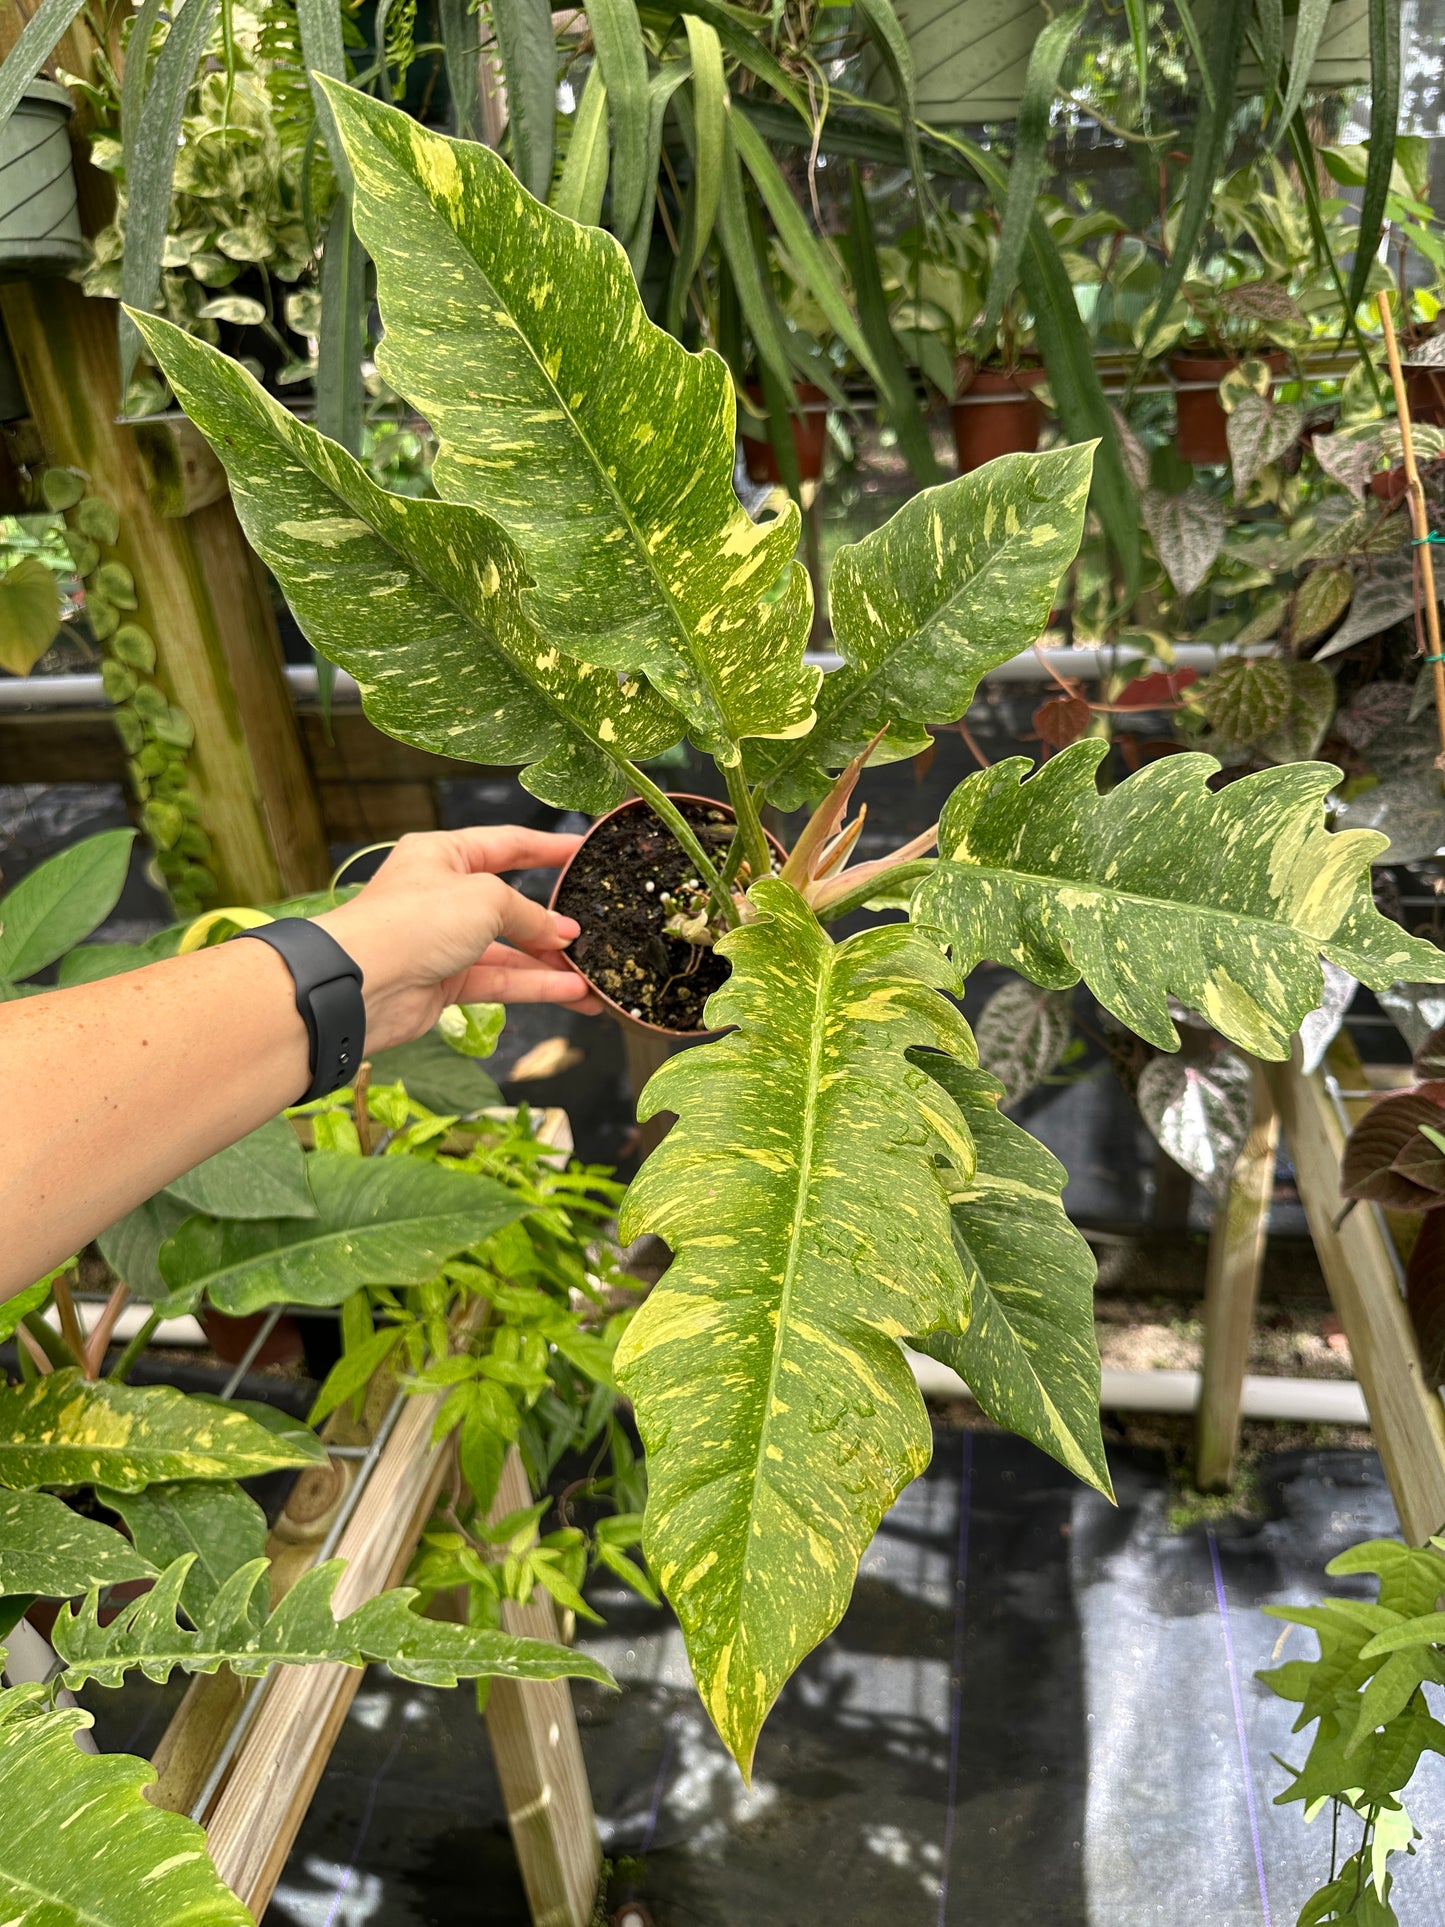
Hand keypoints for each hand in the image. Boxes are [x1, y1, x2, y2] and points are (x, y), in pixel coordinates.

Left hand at [311, 826, 600, 1052]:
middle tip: (594, 930)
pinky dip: (535, 986)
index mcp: (443, 854)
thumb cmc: (417, 919)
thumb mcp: (486, 898)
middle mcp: (443, 895)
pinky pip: (500, 980)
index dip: (548, 848)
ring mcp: (444, 942)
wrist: (363, 983)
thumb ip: (529, 914)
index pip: (506, 845)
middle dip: (552, 921)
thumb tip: (562, 934)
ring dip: (550, 963)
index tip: (585, 852)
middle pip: (509, 904)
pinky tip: (573, 994)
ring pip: (509, 950)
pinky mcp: (445, 982)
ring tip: (594, 976)